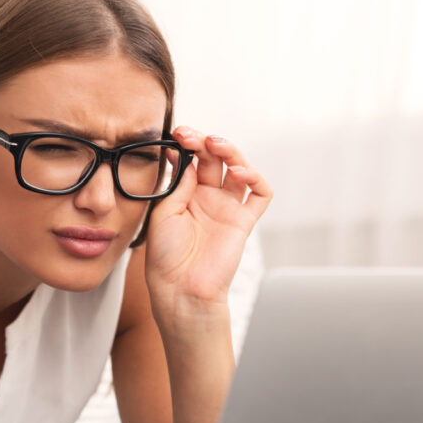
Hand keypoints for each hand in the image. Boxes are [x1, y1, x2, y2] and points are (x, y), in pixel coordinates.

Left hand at [145, 127, 271, 322]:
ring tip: (216, 145)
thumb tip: (190, 158)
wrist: (180, 288)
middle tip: (193, 136)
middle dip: (204, 142)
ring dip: (230, 151)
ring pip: (238, 169)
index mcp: (184, 194)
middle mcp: (207, 197)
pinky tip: (239, 173)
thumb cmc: (166, 255)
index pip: (191, 159)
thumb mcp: (163, 213)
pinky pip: (260, 194)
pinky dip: (256, 177)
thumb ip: (178, 184)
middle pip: (214, 159)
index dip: (186, 144)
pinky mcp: (244, 221)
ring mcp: (227, 208)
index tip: (176, 134)